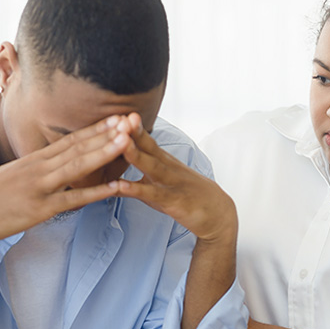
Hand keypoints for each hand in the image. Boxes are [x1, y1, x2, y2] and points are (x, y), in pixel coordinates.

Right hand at [0, 116, 129, 290]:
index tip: (116, 117)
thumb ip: (34, 172)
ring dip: (105, 151)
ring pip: (78, 165)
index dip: (95, 128)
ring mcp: (41, 187)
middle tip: (132, 118)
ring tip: (128, 140)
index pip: (70, 140)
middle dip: (107, 132)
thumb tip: (50, 169)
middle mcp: (40, 168)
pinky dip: (96, 192)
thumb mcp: (12, 177)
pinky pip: (73, 199)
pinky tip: (117, 187)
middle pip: (79, 146)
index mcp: (34, 160)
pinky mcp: (41, 209)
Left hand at [111, 115, 237, 245]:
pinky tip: (120, 186)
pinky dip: (136, 189)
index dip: (134, 129)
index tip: (118, 114)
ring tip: (120, 143)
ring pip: (153, 167)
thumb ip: (137, 182)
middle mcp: (168, 168)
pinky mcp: (173, 201)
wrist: (216, 214)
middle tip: (121, 119)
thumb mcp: (159, 189)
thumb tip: (114, 181)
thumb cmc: (183, 198)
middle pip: (150, 148)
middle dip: (135, 133)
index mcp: (164, 162)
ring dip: (136, 155)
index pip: (147, 142)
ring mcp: (172, 184)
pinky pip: (153, 194)